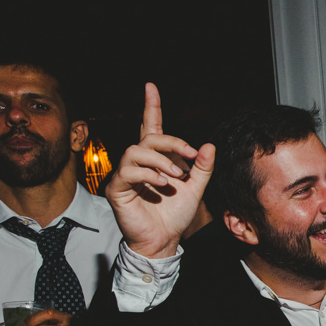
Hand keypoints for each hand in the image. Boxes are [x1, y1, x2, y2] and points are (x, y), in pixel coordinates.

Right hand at [104, 83, 214, 258]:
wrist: (165, 240)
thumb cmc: (176, 214)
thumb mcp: (196, 188)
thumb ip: (202, 167)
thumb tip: (208, 146)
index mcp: (156, 159)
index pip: (151, 127)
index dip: (151, 107)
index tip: (151, 86)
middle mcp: (139, 162)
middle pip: (149, 138)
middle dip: (171, 142)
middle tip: (189, 156)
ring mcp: (126, 174)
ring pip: (136, 151)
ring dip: (160, 161)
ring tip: (175, 176)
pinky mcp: (117, 188)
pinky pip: (128, 171)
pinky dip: (148, 175)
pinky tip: (162, 184)